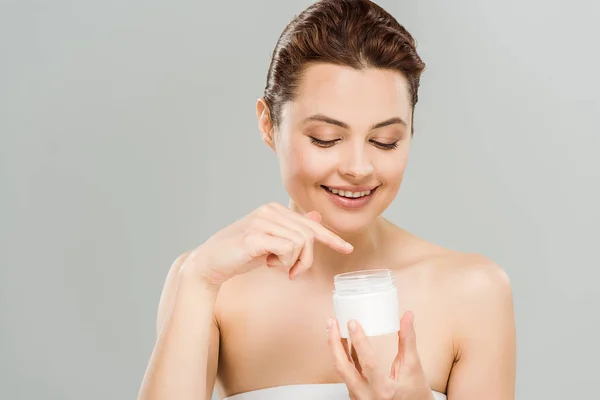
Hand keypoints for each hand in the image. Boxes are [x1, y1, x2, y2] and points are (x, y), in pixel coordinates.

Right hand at [178, 203, 352, 288]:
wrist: (210, 264)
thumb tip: (316, 217)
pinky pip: (287, 249)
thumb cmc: (240, 255)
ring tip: (276, 267)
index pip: (310, 224)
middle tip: (292, 274)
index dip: (331, 238)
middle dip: (306, 260)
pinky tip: (269, 265)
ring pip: (301, 243)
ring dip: (293, 263)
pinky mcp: (255, 236)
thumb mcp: (271, 243)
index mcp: (274, 210)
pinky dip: (284, 262)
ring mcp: (261, 221)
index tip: (347, 248)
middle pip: (309, 235)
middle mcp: (269, 211)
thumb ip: (291, 231)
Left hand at [327, 312, 433, 399]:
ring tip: (333, 328)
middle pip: (343, 367)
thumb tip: (407, 317)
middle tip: (332, 322)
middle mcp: (367, 395)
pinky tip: (342, 342)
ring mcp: (358, 397)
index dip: (359, 341)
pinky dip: (343, 356)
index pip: (368, 363)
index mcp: (384, 389)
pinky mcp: (355, 395)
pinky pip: (345, 373)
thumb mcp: (413, 367)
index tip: (353, 323)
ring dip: (335, 348)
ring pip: (341, 370)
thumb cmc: (415, 394)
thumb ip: (408, 340)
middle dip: (334, 342)